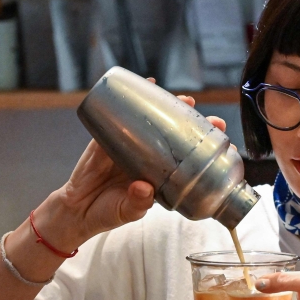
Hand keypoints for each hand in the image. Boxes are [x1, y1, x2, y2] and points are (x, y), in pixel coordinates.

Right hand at [35, 87, 226, 249]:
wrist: (77, 211)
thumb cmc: (107, 212)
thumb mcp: (128, 212)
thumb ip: (138, 203)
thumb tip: (143, 188)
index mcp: (159, 174)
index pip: (186, 159)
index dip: (203, 149)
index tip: (223, 142)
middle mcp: (147, 157)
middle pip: (173, 135)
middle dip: (191, 123)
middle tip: (208, 116)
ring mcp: (128, 145)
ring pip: (150, 122)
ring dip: (167, 108)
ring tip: (184, 99)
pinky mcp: (106, 139)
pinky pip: (119, 117)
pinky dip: (131, 101)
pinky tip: (145, 87)